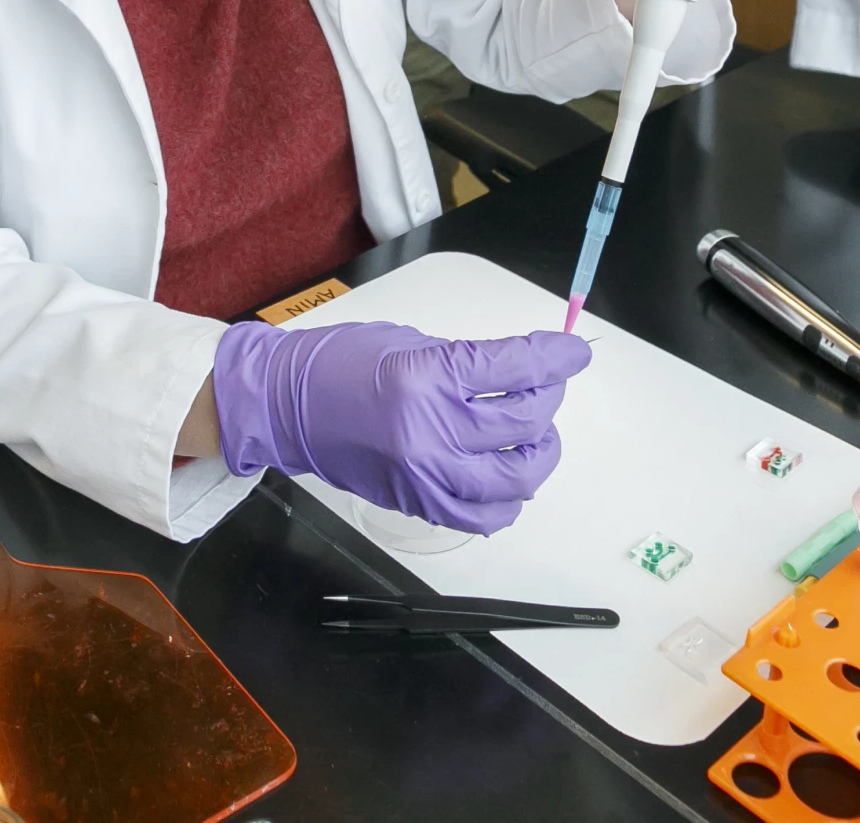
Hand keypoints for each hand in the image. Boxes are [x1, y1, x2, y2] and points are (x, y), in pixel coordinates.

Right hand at [211, 320, 591, 532]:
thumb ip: (467, 361)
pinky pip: (488, 516)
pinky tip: (503, 470)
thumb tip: (524, 368)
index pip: (516, 367)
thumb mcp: (409, 343)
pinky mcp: (421, 505)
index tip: (572, 353)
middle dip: (549, 397)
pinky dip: (509, 497)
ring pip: (519, 477)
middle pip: (527, 421)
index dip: (557, 358)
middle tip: (545, 384)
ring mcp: (427, 476)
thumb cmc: (339, 364)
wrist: (287, 409)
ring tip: (530, 432)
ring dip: (539, 450)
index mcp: (426, 378)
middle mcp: (431, 432)